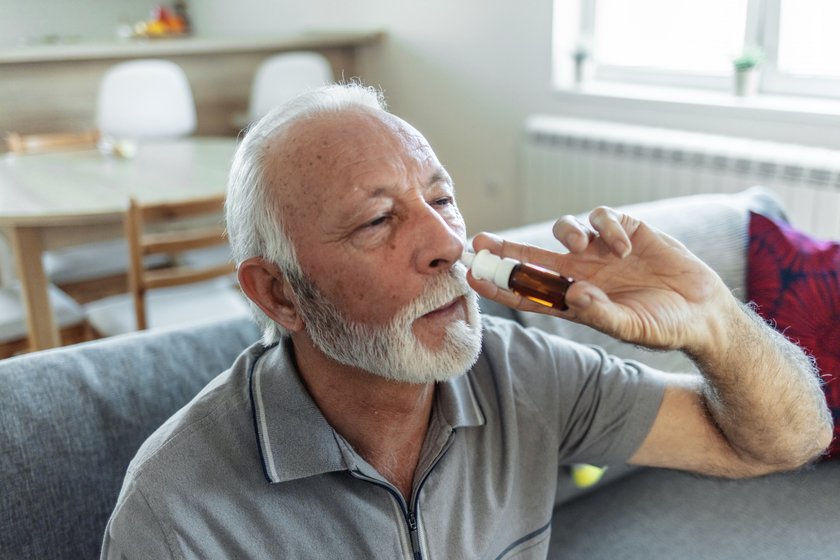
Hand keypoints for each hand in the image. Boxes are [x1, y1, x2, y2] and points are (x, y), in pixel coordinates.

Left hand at [468, 206, 734, 352]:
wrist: (703, 312)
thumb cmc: (664, 326)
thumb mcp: (632, 328)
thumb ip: (602, 315)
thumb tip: (571, 295)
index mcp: (575, 301)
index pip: (528, 293)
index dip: (500, 285)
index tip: (473, 277)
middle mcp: (582, 273)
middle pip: (533, 256)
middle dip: (507, 248)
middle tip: (479, 240)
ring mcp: (602, 251)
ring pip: (565, 228)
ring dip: (565, 233)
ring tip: (581, 247)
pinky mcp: (626, 231)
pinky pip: (603, 217)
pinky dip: (607, 226)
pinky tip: (624, 245)